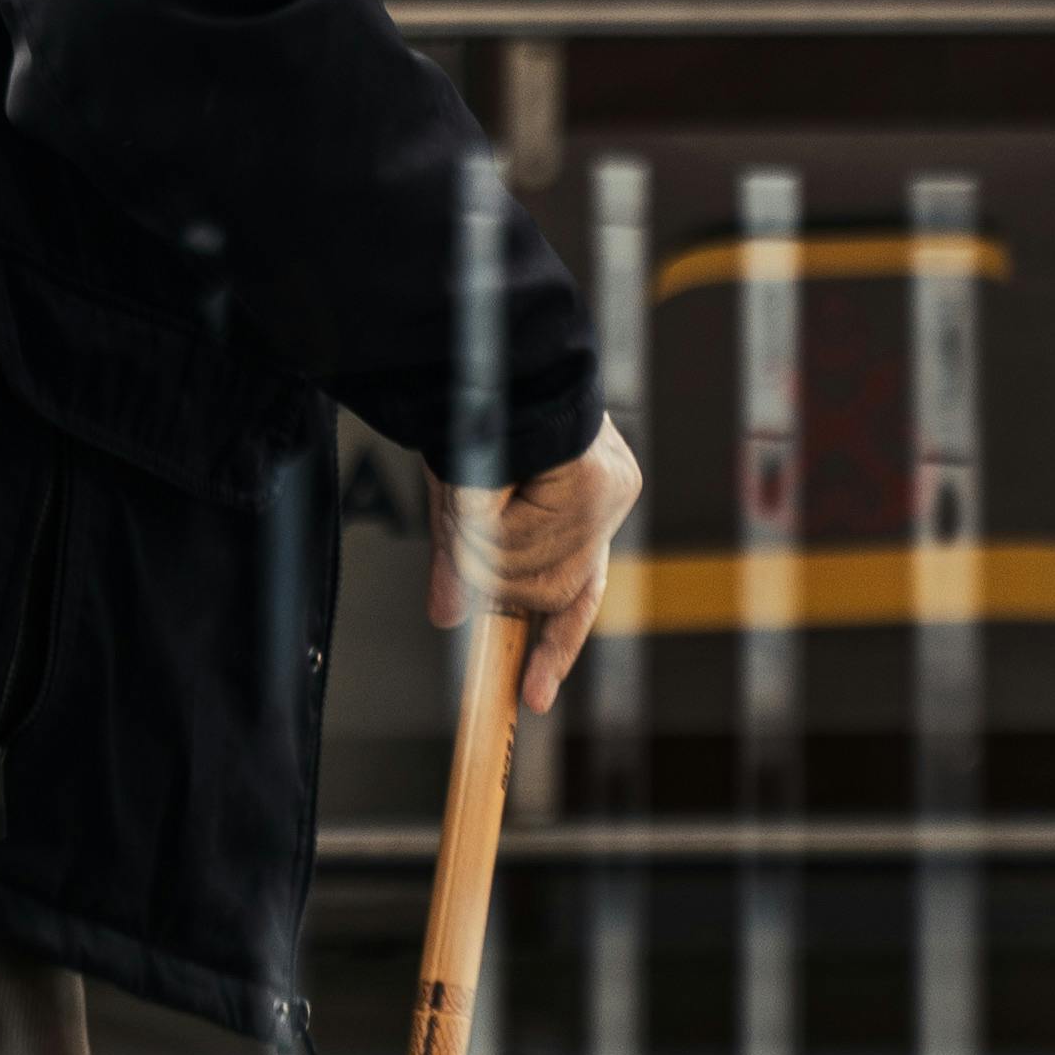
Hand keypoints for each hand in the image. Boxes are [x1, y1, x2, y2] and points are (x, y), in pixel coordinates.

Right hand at [425, 416, 644, 706]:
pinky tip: (486, 480)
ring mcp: (607, 498)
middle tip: (462, 531)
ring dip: (480, 543)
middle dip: (493, 575)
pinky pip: (519, 542)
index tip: (530, 698)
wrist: (482, 357)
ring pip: (528, 572)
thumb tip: (446, 617)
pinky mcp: (593, 487)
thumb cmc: (475, 416)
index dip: (555, 648)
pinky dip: (484, 520)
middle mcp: (608, 504)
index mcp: (586, 505)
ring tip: (470, 490)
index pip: (580, 595)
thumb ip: (466, 561)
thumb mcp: (465, 503)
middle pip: (549, 590)